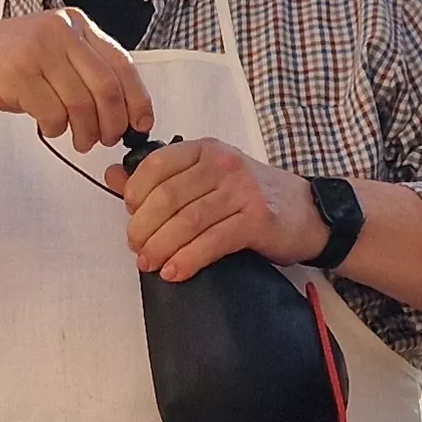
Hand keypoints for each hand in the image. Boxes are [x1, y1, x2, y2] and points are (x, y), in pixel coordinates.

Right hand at [0, 10, 151, 149]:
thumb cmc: (2, 65)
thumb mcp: (49, 56)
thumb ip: (84, 72)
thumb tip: (125, 111)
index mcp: (75, 23)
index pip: (122, 64)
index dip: (138, 100)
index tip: (141, 125)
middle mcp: (61, 29)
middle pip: (107, 88)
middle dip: (112, 124)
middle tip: (105, 141)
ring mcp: (39, 48)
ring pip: (82, 105)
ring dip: (85, 132)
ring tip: (78, 141)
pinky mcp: (18, 72)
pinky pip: (53, 114)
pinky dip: (56, 129)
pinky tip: (47, 127)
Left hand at [121, 138, 324, 281]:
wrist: (310, 213)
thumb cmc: (252, 197)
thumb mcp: (208, 178)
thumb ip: (162, 178)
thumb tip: (111, 175)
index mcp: (205, 149)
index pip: (157, 164)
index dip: (135, 192)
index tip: (130, 215)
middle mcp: (223, 164)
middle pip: (168, 197)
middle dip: (144, 227)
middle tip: (136, 249)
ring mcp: (242, 191)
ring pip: (187, 221)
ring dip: (161, 247)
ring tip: (150, 264)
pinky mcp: (257, 220)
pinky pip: (212, 242)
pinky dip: (188, 259)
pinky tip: (175, 272)